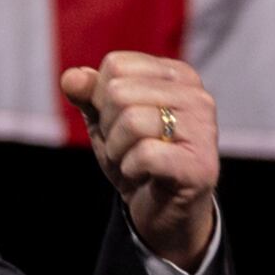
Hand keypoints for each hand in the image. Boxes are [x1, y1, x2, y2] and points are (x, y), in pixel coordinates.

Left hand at [57, 51, 219, 268]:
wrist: (161, 210)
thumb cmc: (135, 158)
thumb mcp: (104, 122)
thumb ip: (88, 95)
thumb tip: (71, 78)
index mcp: (176, 75)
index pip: (116, 64)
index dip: (101, 98)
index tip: (119, 123)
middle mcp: (196, 94)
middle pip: (118, 92)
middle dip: (108, 127)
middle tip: (127, 148)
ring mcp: (203, 128)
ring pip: (130, 121)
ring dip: (117, 150)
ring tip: (135, 162)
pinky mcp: (199, 164)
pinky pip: (144, 154)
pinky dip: (130, 169)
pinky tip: (144, 175)